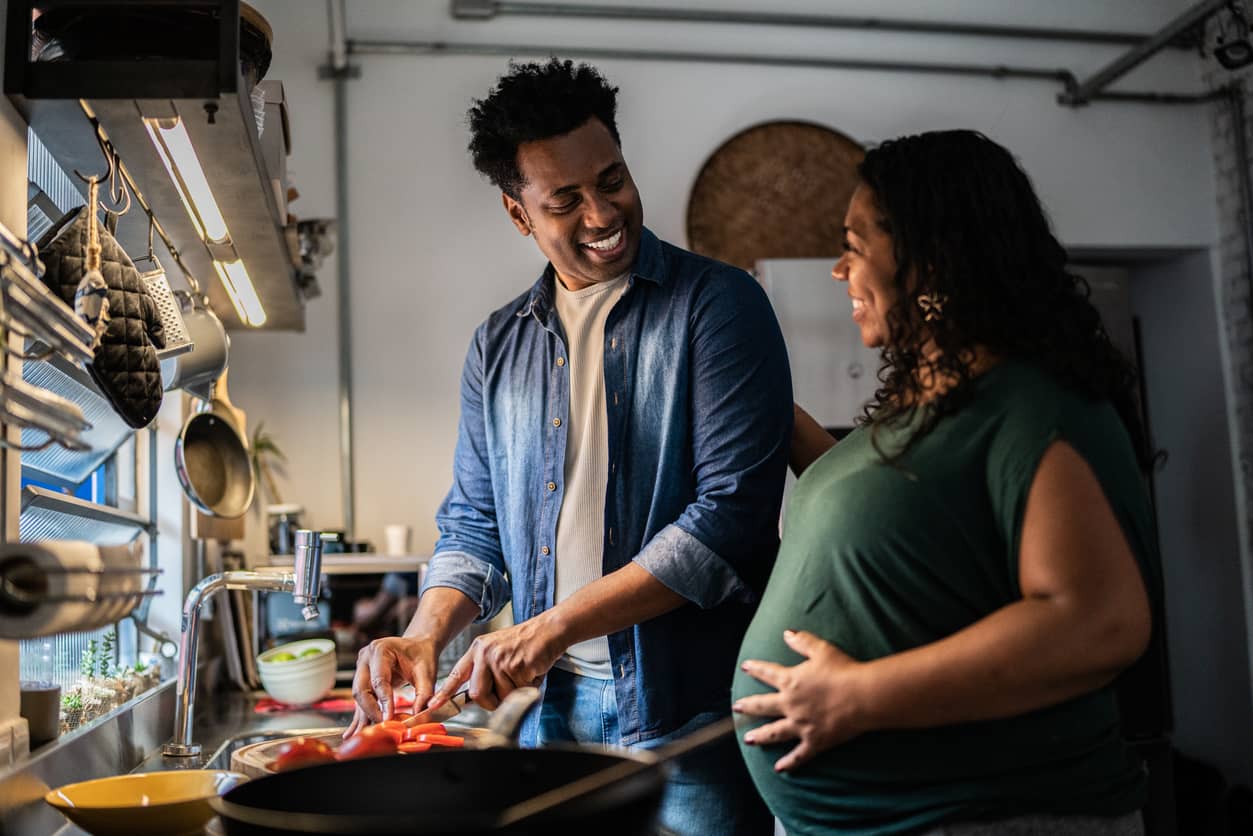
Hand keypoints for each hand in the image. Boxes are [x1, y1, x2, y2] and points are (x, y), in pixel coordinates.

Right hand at [346, 635, 437, 737]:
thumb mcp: (427, 672)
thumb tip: (417, 716)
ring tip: (367, 734)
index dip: (384, 702)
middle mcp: (366, 658)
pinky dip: (362, 714)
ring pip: (358, 697)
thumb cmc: (422, 655)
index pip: (379, 680)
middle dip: (371, 711)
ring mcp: (361, 668)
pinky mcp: (362, 679)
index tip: (389, 719)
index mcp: (381, 650)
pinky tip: (356, 730)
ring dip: (364, 716)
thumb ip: (424, 693)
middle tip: (383, 727)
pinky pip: (361, 699)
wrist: (417, 646)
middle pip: (362, 690)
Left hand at [429, 613, 566, 710]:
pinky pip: (517, 692)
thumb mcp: (497, 650)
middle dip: (491, 701)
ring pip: (500, 696)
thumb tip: (475, 696)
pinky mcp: (516, 666)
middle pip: (477, 693)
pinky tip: (531, 672)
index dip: (445, 694)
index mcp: (478, 649)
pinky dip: (527, 689)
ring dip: (514, 693)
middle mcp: (485, 653)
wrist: (549, 630)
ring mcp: (500, 660)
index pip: (456, 674)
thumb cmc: (526, 643)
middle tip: (505, 693)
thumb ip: (484, 670)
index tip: (433, 706)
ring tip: (523, 676)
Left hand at [733, 629, 868, 771]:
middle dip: (748, 706)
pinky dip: (789, 763)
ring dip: (760, 736)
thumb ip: (802, 641)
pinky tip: (779, 769)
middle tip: (737, 708)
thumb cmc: (843, 670)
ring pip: (774, 733)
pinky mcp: (814, 741)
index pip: (767, 673)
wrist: (862, 696)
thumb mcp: (821, 649)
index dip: (755, 669)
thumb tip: (786, 633)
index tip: (745, 667)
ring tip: (748, 740)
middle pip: (763, 706)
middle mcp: (790, 704)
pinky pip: (798, 755)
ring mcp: (800, 725)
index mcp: (790, 681)